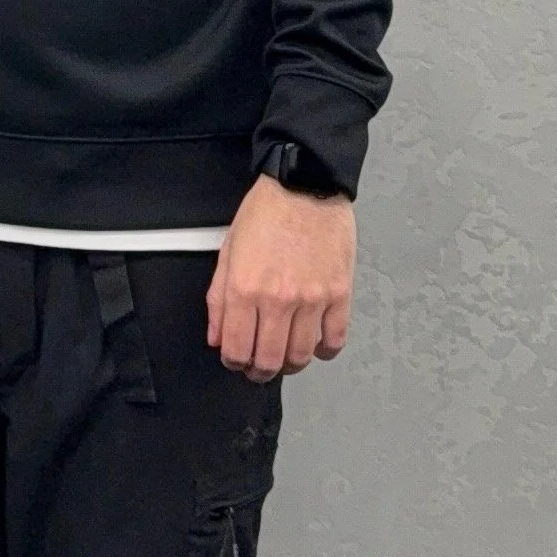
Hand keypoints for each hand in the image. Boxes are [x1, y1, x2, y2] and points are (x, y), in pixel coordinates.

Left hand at [206, 175, 355, 380]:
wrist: (305, 184)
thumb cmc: (266, 212)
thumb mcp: (228, 251)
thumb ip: (218, 299)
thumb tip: (217, 336)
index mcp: (244, 289)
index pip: (236, 350)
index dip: (234, 363)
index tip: (237, 360)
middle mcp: (277, 300)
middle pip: (269, 361)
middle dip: (260, 371)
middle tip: (260, 367)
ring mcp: (311, 299)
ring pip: (301, 356)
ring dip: (291, 365)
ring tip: (286, 358)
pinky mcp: (339, 294)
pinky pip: (334, 339)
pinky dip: (324, 351)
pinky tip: (316, 345)